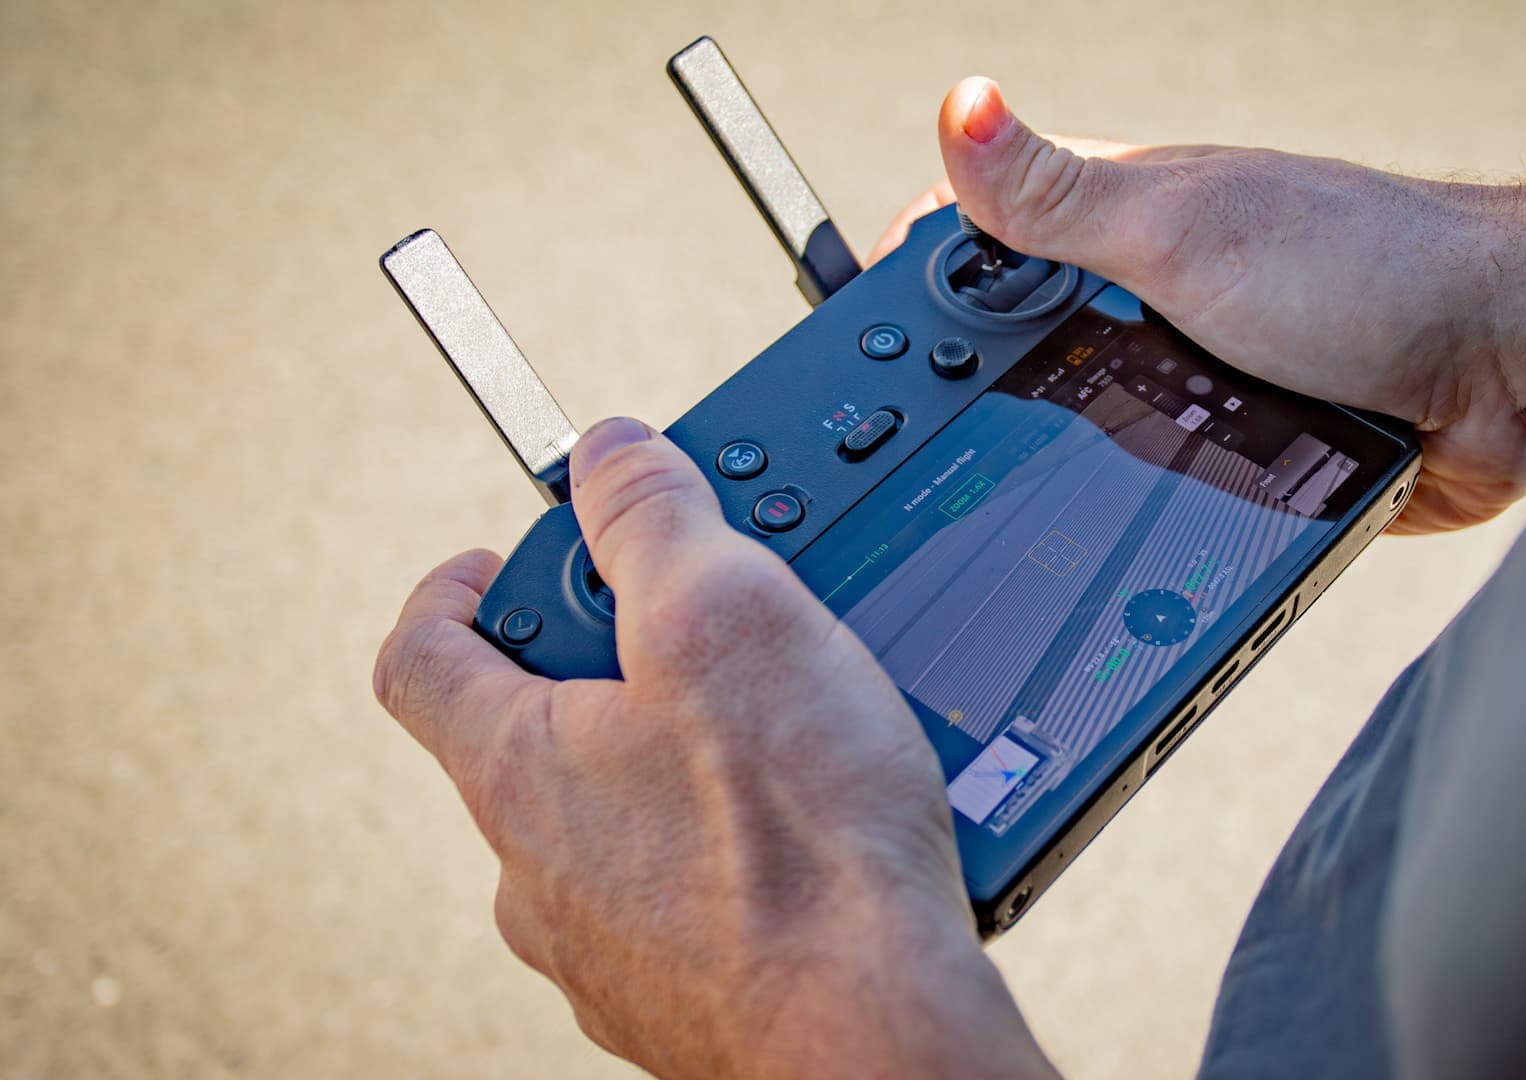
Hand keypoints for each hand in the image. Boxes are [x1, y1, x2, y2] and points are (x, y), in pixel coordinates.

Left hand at [374, 418, 1053, 1077]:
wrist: (874, 1033)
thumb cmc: (798, 846)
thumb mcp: (724, 615)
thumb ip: (652, 519)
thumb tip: (609, 456)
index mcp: (517, 768)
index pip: (423, 655)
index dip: (453, 587)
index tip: (493, 563)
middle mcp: (540, 871)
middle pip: (536, 733)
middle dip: (612, 665)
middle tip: (704, 633)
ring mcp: (608, 945)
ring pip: (619, 817)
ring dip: (679, 757)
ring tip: (784, 731)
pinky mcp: (684, 994)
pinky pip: (687, 890)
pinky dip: (729, 843)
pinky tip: (812, 829)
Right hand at [873, 78, 1525, 531]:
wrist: (1510, 370)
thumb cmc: (1378, 273)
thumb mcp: (1185, 233)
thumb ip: (1063, 197)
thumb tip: (958, 110)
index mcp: (1130, 215)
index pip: (988, 226)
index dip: (921, 267)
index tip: (855, 322)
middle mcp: (1162, 285)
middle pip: (1027, 333)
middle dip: (975, 382)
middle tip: (917, 440)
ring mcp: (1206, 364)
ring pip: (1093, 413)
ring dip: (1060, 448)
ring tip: (1000, 493)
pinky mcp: (1250, 439)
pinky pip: (1165, 472)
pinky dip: (1139, 491)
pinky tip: (1115, 518)